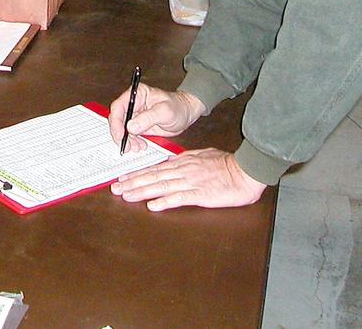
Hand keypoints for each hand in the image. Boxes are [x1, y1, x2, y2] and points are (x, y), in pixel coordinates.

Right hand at [108, 83, 204, 151]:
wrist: (186, 113)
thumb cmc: (178, 107)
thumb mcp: (165, 111)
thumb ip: (148, 118)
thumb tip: (131, 126)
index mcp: (137, 94)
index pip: (119, 106)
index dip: (116, 122)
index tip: (120, 135)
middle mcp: (134, 104)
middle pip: (117, 119)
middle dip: (120, 134)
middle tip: (126, 146)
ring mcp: (135, 115)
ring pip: (123, 129)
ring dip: (127, 140)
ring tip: (137, 147)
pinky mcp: (139, 125)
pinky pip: (130, 135)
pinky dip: (133, 142)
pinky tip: (141, 145)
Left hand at [110, 148, 266, 209]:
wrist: (245, 171)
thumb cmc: (226, 164)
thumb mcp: (202, 156)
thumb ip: (187, 160)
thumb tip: (173, 163)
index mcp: (183, 162)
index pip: (155, 168)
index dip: (138, 173)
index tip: (123, 177)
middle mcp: (183, 171)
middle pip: (153, 177)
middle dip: (133, 182)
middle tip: (116, 188)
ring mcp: (191, 182)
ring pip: (161, 186)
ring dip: (142, 191)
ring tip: (126, 195)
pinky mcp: (201, 194)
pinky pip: (180, 198)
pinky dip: (165, 201)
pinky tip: (153, 205)